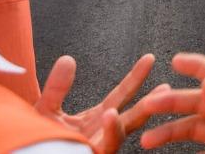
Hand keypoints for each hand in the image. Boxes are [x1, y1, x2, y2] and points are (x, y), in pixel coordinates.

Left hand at [34, 53, 157, 152]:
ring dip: (136, 116)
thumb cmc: (37, 141)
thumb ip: (57, 88)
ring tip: (149, 99)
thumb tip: (68, 59)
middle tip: (166, 86)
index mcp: (98, 118)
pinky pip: (106, 145)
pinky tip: (110, 115)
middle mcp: (103, 133)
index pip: (122, 95)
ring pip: (124, 132)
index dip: (136, 77)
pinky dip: (110, 130)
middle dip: (151, 100)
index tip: (149, 59)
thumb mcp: (46, 109)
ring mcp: (100, 146)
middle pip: (133, 114)